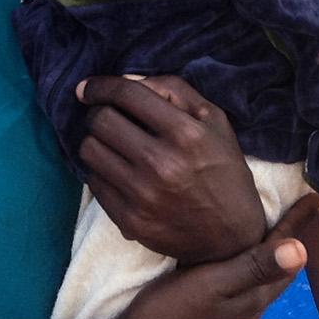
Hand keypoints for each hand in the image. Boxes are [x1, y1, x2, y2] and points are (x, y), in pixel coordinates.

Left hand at [75, 73, 265, 263]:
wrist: (231, 237)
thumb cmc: (223, 171)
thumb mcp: (214, 121)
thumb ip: (174, 90)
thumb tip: (127, 80)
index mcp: (186, 134)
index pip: (127, 96)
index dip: (100, 86)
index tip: (88, 87)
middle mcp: (162, 164)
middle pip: (100, 121)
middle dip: (98, 113)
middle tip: (106, 117)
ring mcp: (143, 196)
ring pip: (89, 151)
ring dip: (95, 142)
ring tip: (111, 145)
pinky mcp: (130, 221)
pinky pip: (93, 183)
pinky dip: (100, 171)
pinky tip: (118, 172)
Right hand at [102, 194, 318, 318]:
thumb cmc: (171, 310)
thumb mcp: (212, 283)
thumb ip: (255, 267)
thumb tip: (302, 250)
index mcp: (254, 298)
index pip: (285, 253)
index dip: (299, 223)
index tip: (316, 198)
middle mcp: (250, 310)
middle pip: (280, 269)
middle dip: (292, 238)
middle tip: (301, 210)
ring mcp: (234, 318)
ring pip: (262, 278)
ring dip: (272, 254)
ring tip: (275, 229)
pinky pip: (245, 286)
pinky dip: (252, 266)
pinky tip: (239, 260)